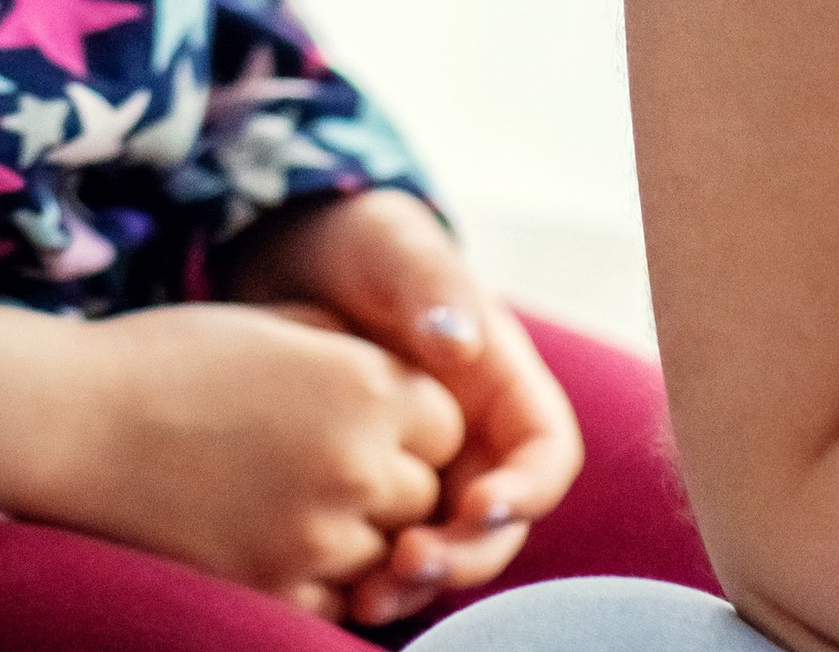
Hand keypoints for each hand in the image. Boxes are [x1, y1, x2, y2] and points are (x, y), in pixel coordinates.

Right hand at [43, 300, 467, 618]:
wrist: (77, 421)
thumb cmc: (173, 358)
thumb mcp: (277, 320)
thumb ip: (353, 349)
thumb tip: (407, 379)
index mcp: (365, 384)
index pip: (447, 425)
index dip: (410, 421)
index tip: (365, 416)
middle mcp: (357, 463)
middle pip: (424, 495)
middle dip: (388, 480)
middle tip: (320, 459)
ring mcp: (319, 537)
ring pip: (386, 554)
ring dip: (355, 534)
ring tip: (290, 497)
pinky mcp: (278, 590)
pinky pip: (336, 600)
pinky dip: (316, 578)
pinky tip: (268, 536)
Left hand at [224, 192, 581, 626]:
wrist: (293, 260)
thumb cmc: (361, 242)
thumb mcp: (394, 248)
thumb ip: (431, 285)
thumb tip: (463, 341)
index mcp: (502, 380)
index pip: (545, 451)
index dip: (527, 489)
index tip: (480, 505)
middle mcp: (476, 435)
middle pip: (501, 521)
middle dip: (468, 551)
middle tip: (414, 563)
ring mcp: (431, 468)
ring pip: (449, 546)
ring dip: (423, 578)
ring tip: (372, 595)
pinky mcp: (382, 490)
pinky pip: (395, 548)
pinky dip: (378, 575)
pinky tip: (338, 593)